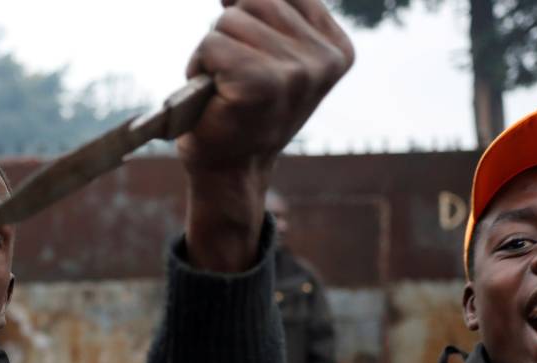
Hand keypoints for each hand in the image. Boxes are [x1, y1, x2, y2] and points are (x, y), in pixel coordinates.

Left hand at [180, 0, 353, 271]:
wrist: (230, 170)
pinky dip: (199, 65)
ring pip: (229, 21)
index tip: (252, 57)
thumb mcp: (273, 55)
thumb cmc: (243, 113)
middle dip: (230, 33)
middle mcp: (323, 60)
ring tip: (223, 86)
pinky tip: (212, 94)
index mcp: (337, 50)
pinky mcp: (260, 82)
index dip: (251, 16)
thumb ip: (272, 12)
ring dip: (213, 51)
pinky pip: (212, 43)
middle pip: (255, 1)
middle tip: (232, 76)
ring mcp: (295, 72)